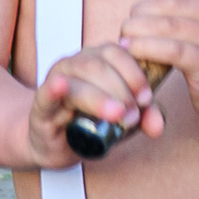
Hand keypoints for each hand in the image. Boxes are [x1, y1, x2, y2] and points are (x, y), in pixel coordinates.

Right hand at [26, 41, 160, 163]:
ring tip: (117, 115)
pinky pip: (46, 93)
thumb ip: (143, 118)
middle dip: (121, 89)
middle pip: (99, 65)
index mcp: (98, 60)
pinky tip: (61, 86)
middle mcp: (76, 64)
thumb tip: (158, 125)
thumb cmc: (90, 123)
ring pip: (78, 79)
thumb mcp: (122, 121)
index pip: (117, 53)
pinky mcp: (40, 104)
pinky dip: (54, 89)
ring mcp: (56, 81)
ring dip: (100, 97)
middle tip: (134, 115)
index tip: (147, 98)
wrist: (54, 144)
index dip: (134, 73)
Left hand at [119, 0, 198, 128]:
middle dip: (142, 12)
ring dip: (138, 30)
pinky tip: (132, 50)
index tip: (154, 7)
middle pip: (174, 2)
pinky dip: (146, 47)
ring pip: (169, 25)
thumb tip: (145, 3)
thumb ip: (186, 6)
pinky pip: (171, 50)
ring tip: (124, 37)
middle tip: (127, 25)